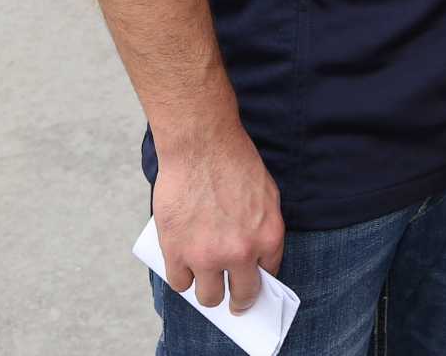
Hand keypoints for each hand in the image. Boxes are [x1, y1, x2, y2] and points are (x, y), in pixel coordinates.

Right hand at [152, 126, 285, 313]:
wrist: (200, 145)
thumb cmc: (233, 162)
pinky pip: (179, 282)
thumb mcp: (266, 194)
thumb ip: (263, 227)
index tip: (250, 284)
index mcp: (268, 237)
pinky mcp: (177, 252)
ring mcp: (207, 255)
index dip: (258, 281)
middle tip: (232, 302)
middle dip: (238, 301)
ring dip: (207, 291)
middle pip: (241, 296)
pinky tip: (182, 268)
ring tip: (204, 281)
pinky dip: (181, 278)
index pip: (268, 275)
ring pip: (208, 296)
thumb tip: (256, 256)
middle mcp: (241, 252)